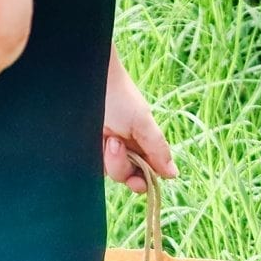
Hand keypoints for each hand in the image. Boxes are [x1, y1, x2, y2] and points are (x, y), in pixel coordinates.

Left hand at [103, 51, 177, 193]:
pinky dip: (95, 159)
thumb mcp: (143, 122)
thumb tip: (173, 174)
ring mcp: (103, 148)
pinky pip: (91, 166)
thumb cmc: (119, 96)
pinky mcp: (86, 148)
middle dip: (123, 167)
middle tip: (117, 147)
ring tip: (108, 137)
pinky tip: (98, 143)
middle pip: (127, 176)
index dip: (144, 180)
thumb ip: (158, 149)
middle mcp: (124, 147)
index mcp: (141, 142)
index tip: (139, 181)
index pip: (147, 172)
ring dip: (110, 159)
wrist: (89, 79)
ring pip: (109, 172)